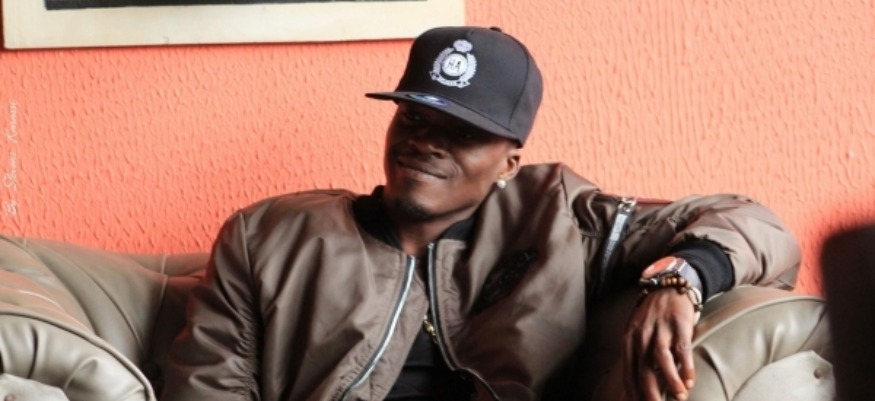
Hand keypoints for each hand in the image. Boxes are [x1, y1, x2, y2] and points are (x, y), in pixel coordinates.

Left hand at [623, 257, 697, 400]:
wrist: (669, 286)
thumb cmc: (652, 315)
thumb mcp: (637, 333)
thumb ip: (635, 356)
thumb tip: (633, 384)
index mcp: (629, 339)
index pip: (629, 371)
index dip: (632, 391)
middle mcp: (642, 335)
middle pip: (642, 368)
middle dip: (648, 392)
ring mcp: (660, 329)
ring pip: (660, 359)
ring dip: (670, 380)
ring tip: (678, 397)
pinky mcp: (679, 324)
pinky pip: (682, 348)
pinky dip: (685, 366)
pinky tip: (689, 380)